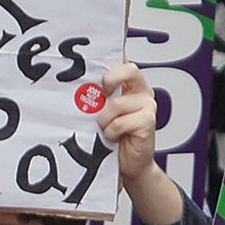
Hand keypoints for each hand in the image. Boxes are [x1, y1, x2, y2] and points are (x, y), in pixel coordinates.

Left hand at [99, 62, 178, 224]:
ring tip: (104, 129)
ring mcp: (148, 106)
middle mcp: (142, 91)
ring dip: (104, 120)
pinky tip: (114, 137)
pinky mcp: (148, 122)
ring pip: (116, 103)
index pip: (123, 60)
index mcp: (131, 84)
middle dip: (109, 80)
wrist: (129, 164)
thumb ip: (96, 95)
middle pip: (129, 69)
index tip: (93, 67)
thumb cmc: (113, 136)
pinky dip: (111, 132)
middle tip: (100, 94)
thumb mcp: (101, 111)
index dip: (110, 60)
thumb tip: (76, 81)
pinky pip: (120, 122)